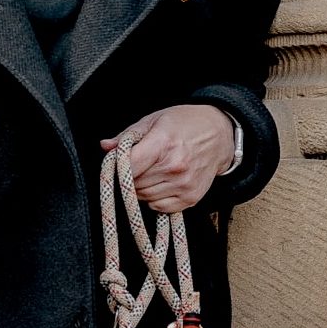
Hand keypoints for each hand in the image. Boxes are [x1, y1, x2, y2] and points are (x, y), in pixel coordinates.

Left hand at [100, 105, 234, 212]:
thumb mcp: (155, 120)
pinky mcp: (191, 198)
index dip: (119, 166)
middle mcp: (175, 167)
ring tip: (151, 171)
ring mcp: (184, 185)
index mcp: (164, 143)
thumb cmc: (185, 124)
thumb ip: (128, 136)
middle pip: (134, 184)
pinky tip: (160, 182)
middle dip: (130, 176)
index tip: (118, 162)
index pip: (130, 166)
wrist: (220, 135)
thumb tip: (105, 147)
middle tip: (138, 164)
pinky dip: (154, 198)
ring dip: (141, 188)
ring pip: (144, 197)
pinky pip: (158, 207)